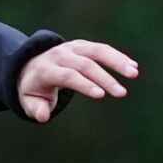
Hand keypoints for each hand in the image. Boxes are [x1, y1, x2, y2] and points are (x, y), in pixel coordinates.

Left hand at [18, 41, 137, 122]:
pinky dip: (117, 57)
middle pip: (84, 65)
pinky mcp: (82, 46)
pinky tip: (133, 67)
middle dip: (104, 78)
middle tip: (121, 93)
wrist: (30, 67)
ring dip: (116, 61)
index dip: (84, 84)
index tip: (101, 95)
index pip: (67, 76)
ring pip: (96, 51)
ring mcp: (71, 48)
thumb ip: (36, 109)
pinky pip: (101, 49)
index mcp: (45, 70)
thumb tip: (43, 117)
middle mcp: (59, 55)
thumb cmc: (33, 89)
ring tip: (134, 73)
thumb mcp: (29, 101)